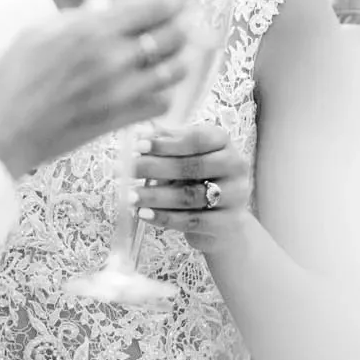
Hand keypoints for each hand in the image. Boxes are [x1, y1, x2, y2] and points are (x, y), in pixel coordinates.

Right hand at [0, 0, 198, 178]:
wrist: (2, 131)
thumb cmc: (11, 78)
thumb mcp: (40, 30)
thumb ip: (80, 16)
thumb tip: (107, 8)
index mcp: (92, 30)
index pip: (154, 4)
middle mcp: (114, 59)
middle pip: (173, 34)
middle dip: (181, 21)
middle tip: (179, 16)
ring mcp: (122, 93)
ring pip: (175, 69)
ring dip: (178, 55)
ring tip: (171, 48)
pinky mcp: (121, 120)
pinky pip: (161, 101)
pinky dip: (163, 90)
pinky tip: (152, 83)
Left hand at [132, 122, 252, 254]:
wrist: (224, 222)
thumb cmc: (198, 181)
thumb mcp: (185, 158)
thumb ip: (165, 146)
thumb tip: (137, 136)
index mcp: (223, 142)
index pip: (196, 139)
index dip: (165, 143)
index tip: (138, 145)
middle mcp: (235, 166)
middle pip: (192, 166)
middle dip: (154, 168)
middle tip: (125, 170)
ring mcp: (235, 195)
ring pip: (190, 196)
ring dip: (155, 196)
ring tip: (130, 196)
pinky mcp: (227, 222)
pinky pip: (191, 220)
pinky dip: (164, 218)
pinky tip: (144, 214)